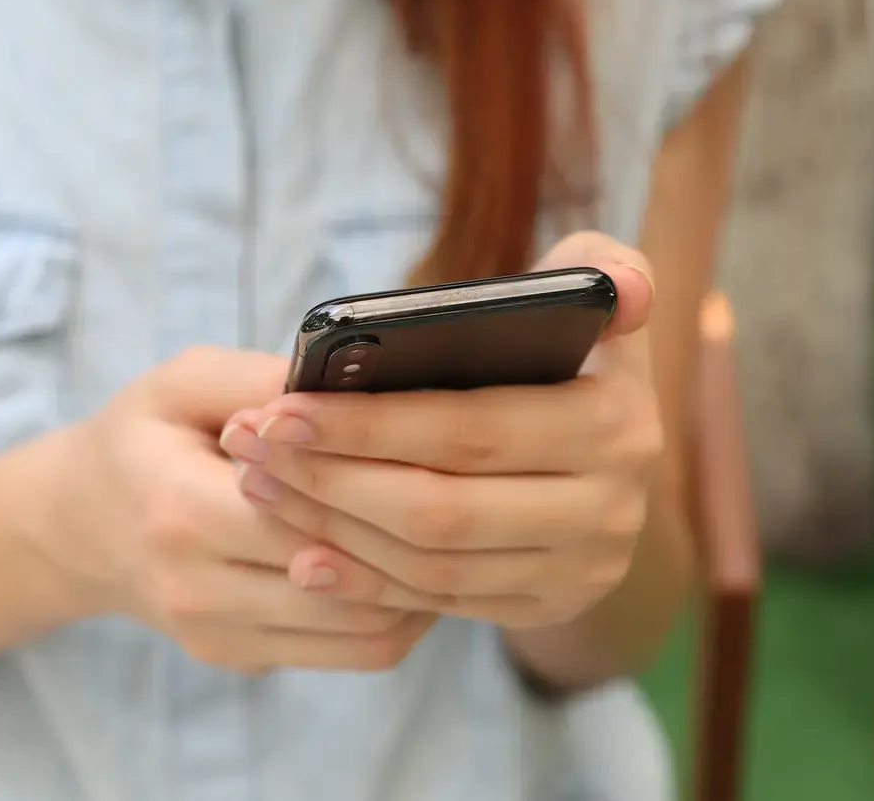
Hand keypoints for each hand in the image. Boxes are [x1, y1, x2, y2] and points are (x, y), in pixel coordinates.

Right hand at [34, 348, 435, 674]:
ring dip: (422, 585)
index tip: (437, 447)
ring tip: (455, 531)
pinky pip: (350, 653)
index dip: (379, 483)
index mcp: (180, 510)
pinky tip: (418, 565)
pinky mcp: (242, 659)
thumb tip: (354, 383)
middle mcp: (197, 589)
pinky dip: (398, 613)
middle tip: (472, 492)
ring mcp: (220, 636)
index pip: (308, 512)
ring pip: (363, 631)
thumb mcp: (183, 382)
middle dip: (415, 536)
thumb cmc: (143, 438)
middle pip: (347, 578)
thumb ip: (261, 379)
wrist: (82, 526)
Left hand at [219, 233, 661, 629]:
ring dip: (333, 529)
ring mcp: (581, 569)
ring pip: (431, 563)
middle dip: (330, 479)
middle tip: (251, 446)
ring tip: (261, 485)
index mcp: (615, 423)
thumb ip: (601, 266)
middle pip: (440, 508)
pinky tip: (304, 553)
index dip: (368, 424)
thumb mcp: (593, 296)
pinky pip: (440, 603)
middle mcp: (610, 509)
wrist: (605, 454)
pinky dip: (366, 581)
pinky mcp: (547, 606)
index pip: (470, 431)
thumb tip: (622, 290)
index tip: (280, 408)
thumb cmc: (569, 351)